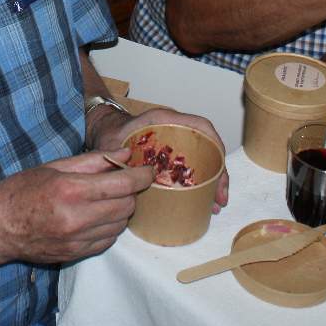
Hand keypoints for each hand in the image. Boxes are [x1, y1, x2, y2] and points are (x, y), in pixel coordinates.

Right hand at [0, 151, 154, 263]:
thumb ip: (93, 161)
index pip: (122, 184)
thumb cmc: (20, 191)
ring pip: (120, 225)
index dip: (141, 176)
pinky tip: (99, 216)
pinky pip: (108, 240)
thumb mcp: (54, 166)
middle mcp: (77, 218)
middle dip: (132, 192)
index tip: (148, 170)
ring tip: (109, 198)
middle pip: (126, 206)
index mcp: (71, 190)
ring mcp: (77, 240)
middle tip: (124, 182)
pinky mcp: (75, 254)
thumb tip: (124, 154)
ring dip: (122, 210)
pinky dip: (111, 227)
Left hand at [93, 107, 229, 212]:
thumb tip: (131, 181)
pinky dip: (200, 183)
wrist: (105, 132)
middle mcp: (175, 129)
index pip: (200, 126)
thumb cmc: (111, 134)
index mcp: (164, 120)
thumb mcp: (114, 144)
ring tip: (214, 205)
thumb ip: (120, 159)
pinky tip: (202, 201)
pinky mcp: (174, 156)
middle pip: (208, 146)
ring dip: (212, 181)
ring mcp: (177, 143)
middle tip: (220, 199)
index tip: (220, 169)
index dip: (215, 145)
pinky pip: (194, 167)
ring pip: (204, 159)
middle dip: (218, 173)